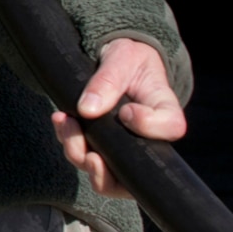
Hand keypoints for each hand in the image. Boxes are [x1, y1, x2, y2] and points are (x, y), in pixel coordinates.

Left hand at [51, 37, 186, 197]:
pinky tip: (62, 122)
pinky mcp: (101, 147)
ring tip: (66, 122)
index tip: (126, 112)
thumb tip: (87, 110)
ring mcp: (123, 146)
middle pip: (133, 172)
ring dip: (78, 153)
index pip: (170, 127)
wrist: (114, 59)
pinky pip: (83, 158)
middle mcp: (147, 137)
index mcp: (163, 109)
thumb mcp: (121, 58)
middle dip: (103, 170)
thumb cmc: (127, 58)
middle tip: (88, 154)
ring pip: (104, 174)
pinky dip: (68, 142)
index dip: (149, 127)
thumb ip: (107, 80)